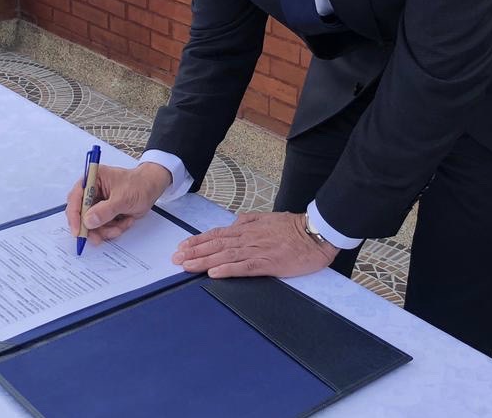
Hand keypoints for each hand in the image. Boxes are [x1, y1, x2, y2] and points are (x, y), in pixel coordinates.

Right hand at [65, 162, 171, 244]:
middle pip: (81, 214)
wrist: (152, 188)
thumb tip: (88, 221)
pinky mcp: (105, 213)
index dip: (74, 216)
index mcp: (93, 179)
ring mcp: (98, 203)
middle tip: (99, 238)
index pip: (75, 198)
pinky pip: (102, 227)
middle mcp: (92, 191)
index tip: (78, 231)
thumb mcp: (123, 198)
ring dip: (106, 229)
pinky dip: (113, 229)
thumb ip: (105, 210)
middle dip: (92, 228)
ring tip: (121, 225)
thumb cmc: (140, 185)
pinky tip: (125, 221)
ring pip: (92, 224)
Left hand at [172, 212, 338, 278]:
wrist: (316, 233)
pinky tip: (214, 273)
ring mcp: (257, 250)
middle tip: (175, 258)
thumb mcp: (268, 219)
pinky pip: (244, 267)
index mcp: (247, 229)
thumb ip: (251, 220)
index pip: (217, 234)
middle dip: (194, 251)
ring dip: (203, 260)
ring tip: (186, 265)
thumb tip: (235, 222)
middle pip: (215, 244)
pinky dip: (227, 269)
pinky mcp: (267, 263)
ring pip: (224, 255)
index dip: (198, 240)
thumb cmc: (294, 227)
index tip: (182, 246)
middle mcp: (248, 238)